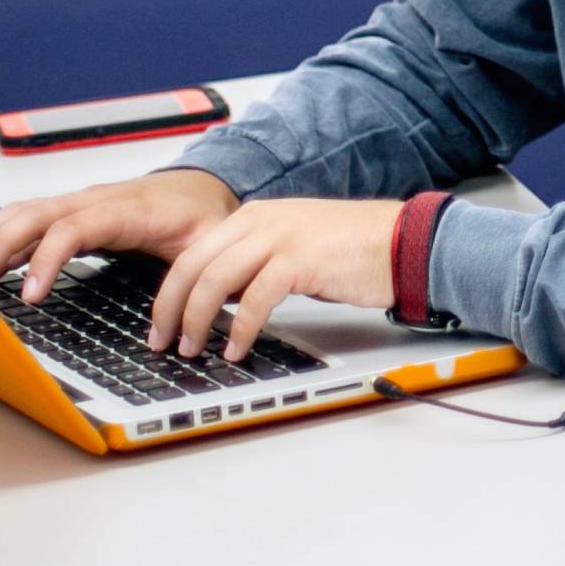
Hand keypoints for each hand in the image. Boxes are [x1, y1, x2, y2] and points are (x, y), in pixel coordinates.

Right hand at [0, 168, 238, 304]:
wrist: (204, 186)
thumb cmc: (203, 217)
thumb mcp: (209, 246)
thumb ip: (191, 278)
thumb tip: (171, 325)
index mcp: (129, 210)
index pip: (75, 227)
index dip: (48, 258)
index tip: (30, 294)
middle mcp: (96, 200)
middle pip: (36, 214)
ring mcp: (79, 203)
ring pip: (25, 212)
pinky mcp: (70, 212)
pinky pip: (28, 218)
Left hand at [149, 199, 399, 361]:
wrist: (403, 241)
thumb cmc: (354, 249)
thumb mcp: (292, 246)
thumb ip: (254, 263)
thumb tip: (220, 300)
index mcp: (254, 216)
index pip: (193, 253)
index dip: (169, 292)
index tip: (161, 324)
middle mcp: (261, 221)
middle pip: (192, 265)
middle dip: (171, 309)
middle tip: (164, 341)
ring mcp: (280, 238)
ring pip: (214, 280)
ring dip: (198, 321)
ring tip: (195, 349)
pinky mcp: (301, 260)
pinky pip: (254, 299)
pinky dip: (241, 329)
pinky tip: (238, 349)